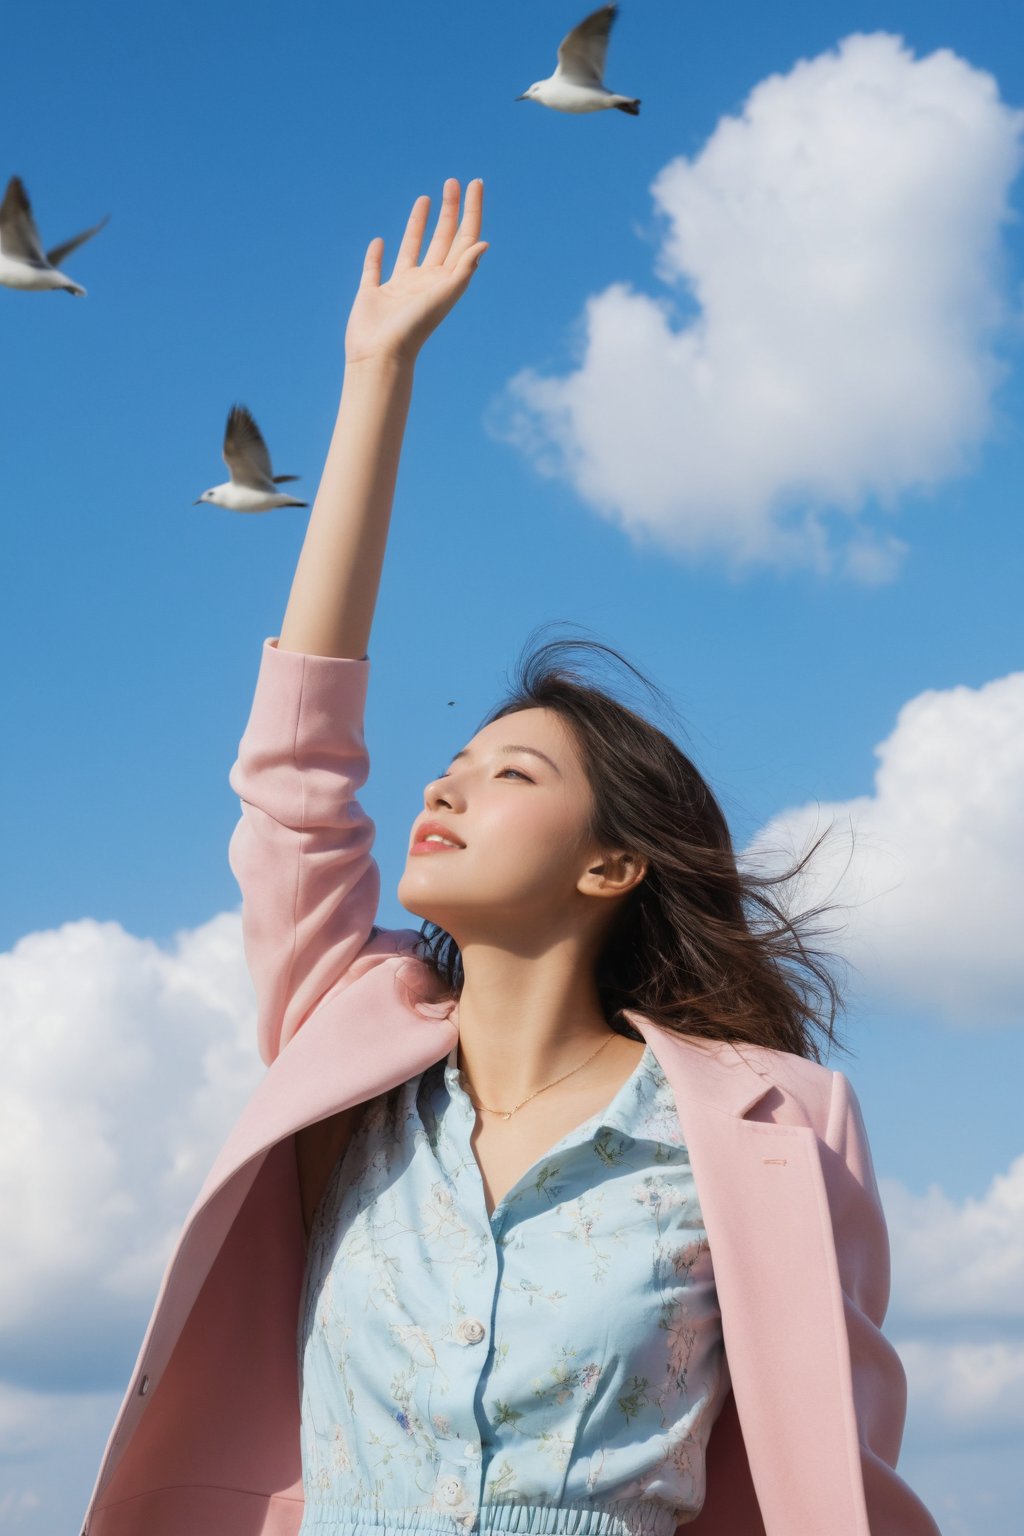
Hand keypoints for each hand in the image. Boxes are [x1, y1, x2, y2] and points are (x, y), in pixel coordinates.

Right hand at [345, 178, 488, 367]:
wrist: (381, 356)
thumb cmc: (414, 328)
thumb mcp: (443, 296)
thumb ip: (463, 270)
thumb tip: (484, 244)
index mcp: (445, 281)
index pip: (464, 239)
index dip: (471, 211)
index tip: (475, 183)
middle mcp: (426, 282)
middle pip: (442, 239)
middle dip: (449, 210)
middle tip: (452, 181)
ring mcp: (399, 288)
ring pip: (412, 248)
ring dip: (419, 224)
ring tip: (425, 198)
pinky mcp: (373, 294)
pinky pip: (375, 269)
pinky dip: (376, 255)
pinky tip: (378, 241)